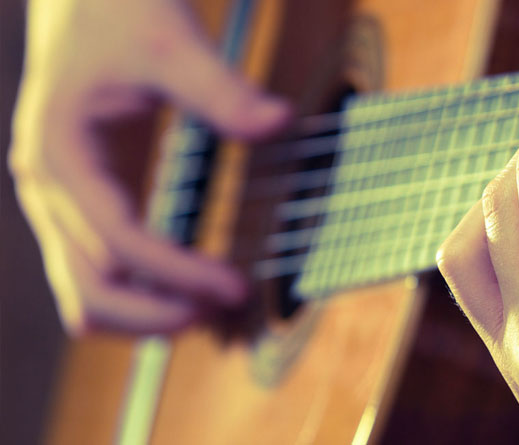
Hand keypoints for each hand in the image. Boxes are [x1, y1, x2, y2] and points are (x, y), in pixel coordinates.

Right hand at [9, 0, 287, 334]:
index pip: (122, 243)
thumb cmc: (116, 9)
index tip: (237, 287)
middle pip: (91, 291)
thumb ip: (220, 88)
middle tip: (222, 312)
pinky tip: (185, 284)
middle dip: (156, 314)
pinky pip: (93, 271)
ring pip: (85, 292)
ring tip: (209, 309)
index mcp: (62, 154)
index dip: (181, 274)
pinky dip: (135, 292)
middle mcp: (47, 187)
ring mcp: (55, 200)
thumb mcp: (170, 40)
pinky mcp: (76, 201)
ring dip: (144, 313)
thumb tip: (278, 121)